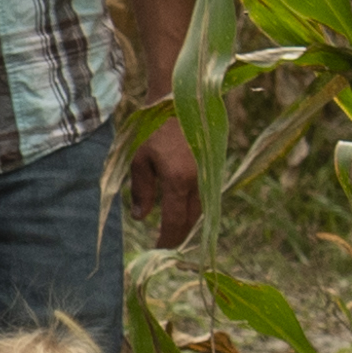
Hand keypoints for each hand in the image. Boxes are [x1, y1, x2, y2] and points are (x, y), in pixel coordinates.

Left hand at [127, 114, 204, 248]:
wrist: (178, 102)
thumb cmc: (153, 130)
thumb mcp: (140, 160)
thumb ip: (141, 191)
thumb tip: (140, 218)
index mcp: (177, 181)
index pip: (174, 221)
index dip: (166, 239)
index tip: (157, 250)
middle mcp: (197, 181)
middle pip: (190, 221)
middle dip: (178, 236)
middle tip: (164, 246)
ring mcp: (207, 175)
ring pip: (201, 210)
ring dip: (187, 223)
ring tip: (172, 232)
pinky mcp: (211, 169)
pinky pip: (205, 197)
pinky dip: (194, 209)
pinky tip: (183, 212)